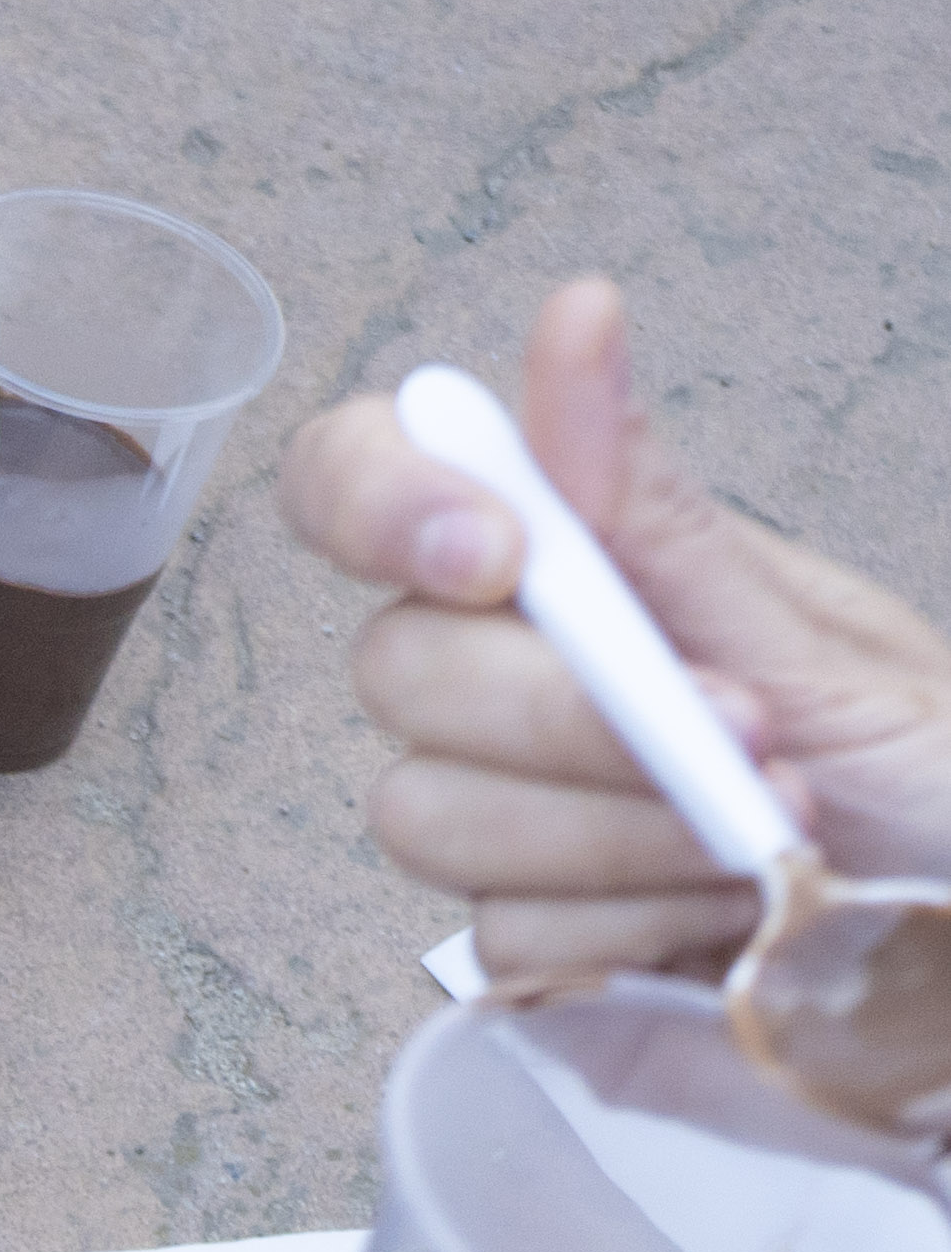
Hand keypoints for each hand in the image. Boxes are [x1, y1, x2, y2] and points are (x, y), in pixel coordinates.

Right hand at [282, 277, 950, 986]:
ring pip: (428, 814)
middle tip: (737, 728)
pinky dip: (634, 923)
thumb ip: (652, 509)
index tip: (499, 556)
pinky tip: (722, 911)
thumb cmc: (926, 762)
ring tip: (765, 829)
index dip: (378, 503)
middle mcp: (508, 672)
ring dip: (617, 831)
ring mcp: (502, 806)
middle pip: (393, 670)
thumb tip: (573, 317)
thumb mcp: (811, 628)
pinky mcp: (523, 934)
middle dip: (564, 712)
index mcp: (568, 562)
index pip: (357, 481)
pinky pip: (500, 934)